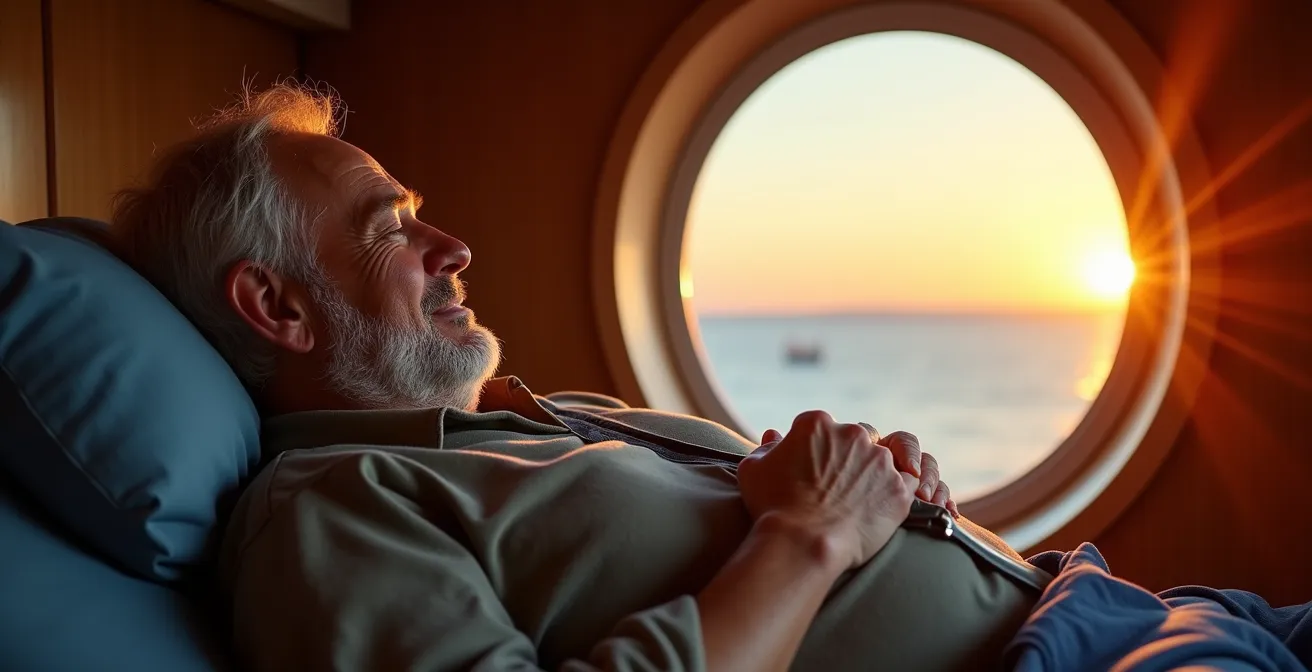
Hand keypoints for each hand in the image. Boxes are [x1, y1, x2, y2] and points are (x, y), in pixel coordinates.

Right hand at [738, 410, 917, 569]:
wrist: (802, 542)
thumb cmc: (772, 506)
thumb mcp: (754, 469)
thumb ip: (766, 447)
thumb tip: (774, 436)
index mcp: (817, 423)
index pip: (823, 427)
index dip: (818, 447)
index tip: (813, 467)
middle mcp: (853, 434)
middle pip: (857, 436)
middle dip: (849, 455)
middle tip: (838, 483)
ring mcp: (879, 460)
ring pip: (883, 458)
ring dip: (874, 472)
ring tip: (861, 497)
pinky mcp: (898, 489)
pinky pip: (909, 482)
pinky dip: (900, 488)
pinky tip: (887, 501)